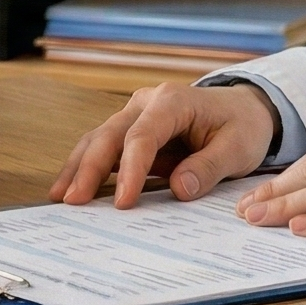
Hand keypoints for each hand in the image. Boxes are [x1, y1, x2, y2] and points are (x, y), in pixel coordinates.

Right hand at [50, 80, 279, 207]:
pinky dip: (88, 167)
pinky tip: (74, 188)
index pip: (143, 136)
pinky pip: (105, 147)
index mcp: (173, 101)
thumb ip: (208, 167)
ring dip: (79, 167)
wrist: (244, 110)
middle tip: (72, 201)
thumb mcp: (238, 149)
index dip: (130, 170)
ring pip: (98, 138)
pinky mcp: (131, 130)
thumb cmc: (242, 126)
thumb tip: (178, 189)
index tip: (124, 203)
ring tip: (61, 196)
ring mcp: (134, 114)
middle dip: (88, 168)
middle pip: (109, 134)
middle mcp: (146, 103)